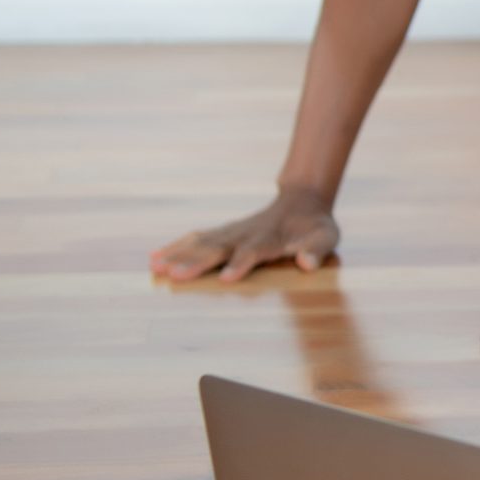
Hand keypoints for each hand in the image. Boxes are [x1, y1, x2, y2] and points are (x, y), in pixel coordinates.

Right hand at [150, 190, 338, 282]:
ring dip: (178, 254)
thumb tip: (307, 263)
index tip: (227, 277)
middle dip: (197, 262)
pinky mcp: (223, 233)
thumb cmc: (316, 227)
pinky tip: (154, 258)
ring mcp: (232, 232)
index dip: (241, 263)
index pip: (254, 251)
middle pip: (219, 248)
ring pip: (201, 243)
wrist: (303, 202)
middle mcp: (246, 234)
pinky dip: (175, 247)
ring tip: (154, 266)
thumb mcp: (326, 237)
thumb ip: (317, 249)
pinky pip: (196, 240)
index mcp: (270, 238)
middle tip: (174, 276)